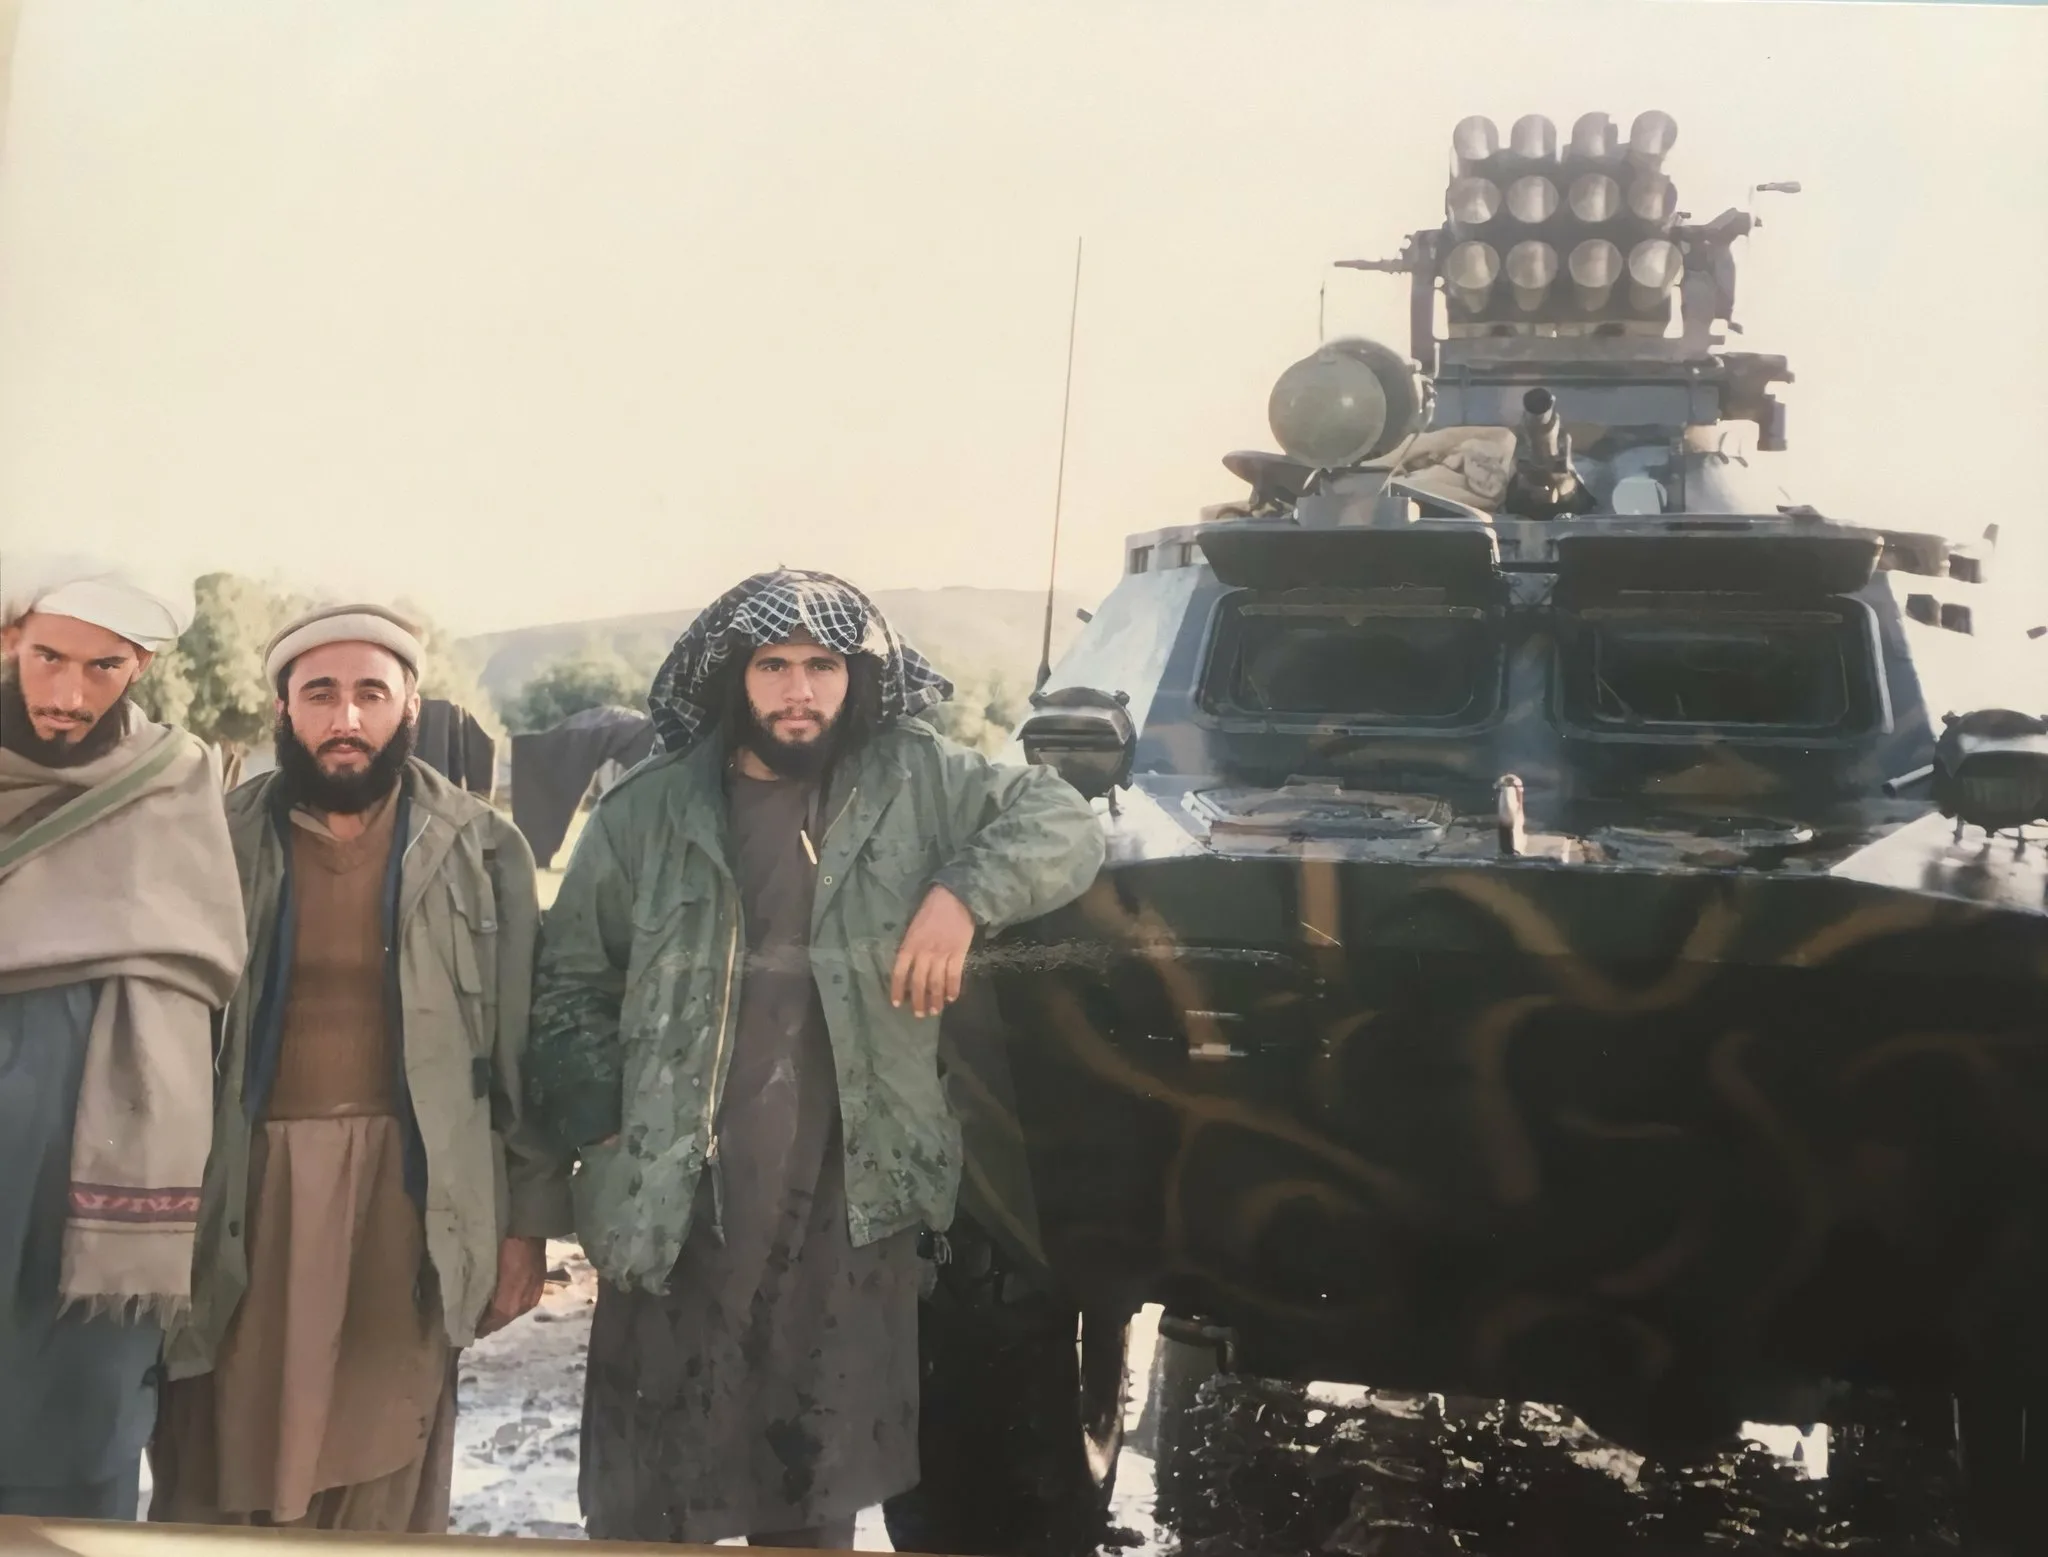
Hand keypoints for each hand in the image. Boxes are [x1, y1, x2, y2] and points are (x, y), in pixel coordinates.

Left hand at [475, 1236, 546, 1336]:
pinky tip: (504, 1297)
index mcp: (507, 1306)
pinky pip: (521, 1304)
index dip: (477, 1328)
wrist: (529, 1232)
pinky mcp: (538, 1290)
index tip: (464, 1327)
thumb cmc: (502, 1251)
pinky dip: (511, 1304)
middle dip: (488, 1322)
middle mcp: (521, 1308)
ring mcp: (532, 1299)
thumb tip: (470, 1309)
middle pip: (501, 1322)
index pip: (489, 1326)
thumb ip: (479, 1295)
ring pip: (512, 1314)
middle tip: (474, 1317)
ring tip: (487, 1307)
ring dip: (500, 1314)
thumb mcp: (485, 1272)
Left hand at [889, 884, 975, 1019]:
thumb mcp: (913, 928)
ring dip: (935, 1000)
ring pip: (936, 983)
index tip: (897, 1003)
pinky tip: (951, 998)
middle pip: (918, 983)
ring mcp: (942, 954)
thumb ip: (911, 947)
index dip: (897, 990)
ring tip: (934, 1011)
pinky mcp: (958, 954)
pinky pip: (954, 976)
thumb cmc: (930, 911)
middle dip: (918, 1001)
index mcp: (909, 945)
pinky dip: (952, 989)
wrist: (954, 898)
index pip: (899, 973)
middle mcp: (924, 953)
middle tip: (919, 1014)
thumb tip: (909, 968)